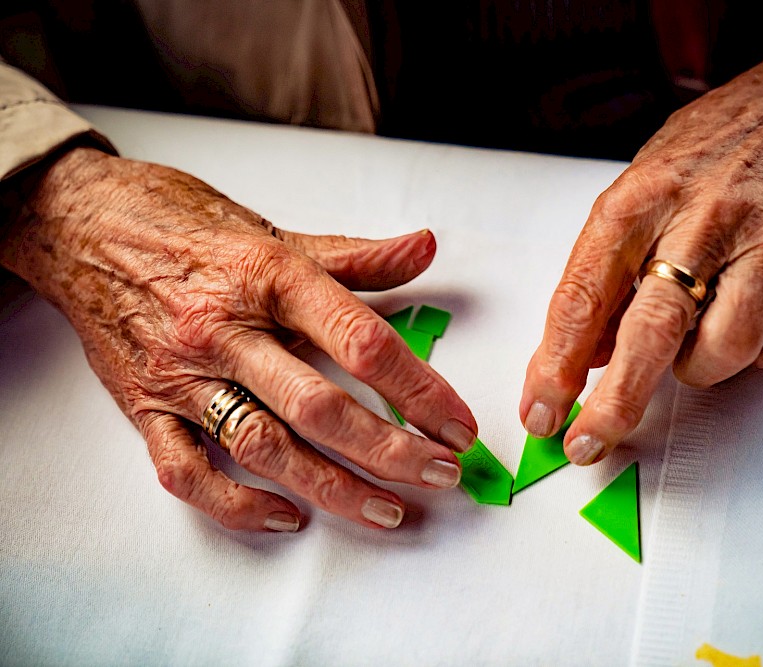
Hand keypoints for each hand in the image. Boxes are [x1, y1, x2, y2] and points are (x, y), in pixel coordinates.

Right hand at [1, 147, 477, 530]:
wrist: (80, 224)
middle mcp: (225, 331)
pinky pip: (188, 473)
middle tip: (441, 475)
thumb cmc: (183, 226)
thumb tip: (424, 247)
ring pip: (264, 447)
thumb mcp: (276, 232)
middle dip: (390, 450)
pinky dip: (238, 505)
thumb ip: (356, 256)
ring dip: (332, 487)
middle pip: (320, 407)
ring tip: (388, 509)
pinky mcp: (145, 408)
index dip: (419, 388)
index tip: (457, 423)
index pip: (360, 340)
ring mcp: (182, 375)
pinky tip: (288, 516)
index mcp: (267, 278)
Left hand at [521, 47, 762, 463]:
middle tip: (590, 442)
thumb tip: (582, 356)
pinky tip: (736, 317)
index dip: (555, 365)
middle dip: (615, 401)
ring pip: (723, 346)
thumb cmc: (705, 152)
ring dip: (696, 371)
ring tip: (689, 348)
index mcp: (638, 197)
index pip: (583, 295)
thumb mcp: (634, 193)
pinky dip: (747, 350)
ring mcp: (762, 238)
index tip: (541, 411)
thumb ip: (606, 271)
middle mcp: (699, 217)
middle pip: (650, 331)